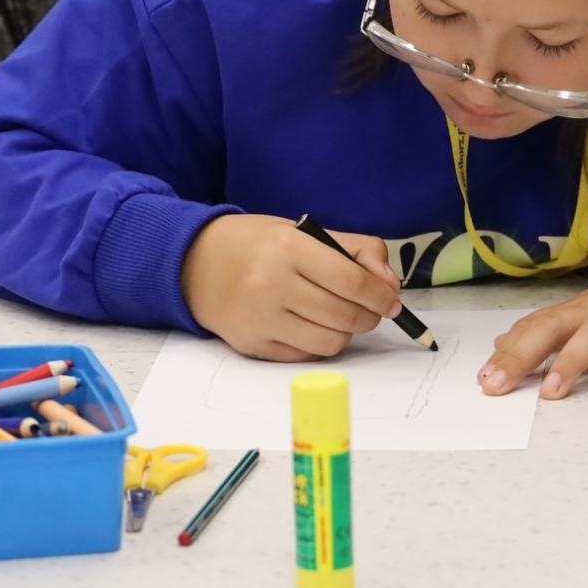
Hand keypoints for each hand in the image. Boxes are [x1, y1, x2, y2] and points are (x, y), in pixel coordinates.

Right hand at [181, 214, 402, 361]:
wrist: (195, 264)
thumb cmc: (259, 245)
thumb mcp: (305, 231)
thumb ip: (356, 250)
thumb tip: (390, 286)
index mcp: (288, 247)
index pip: (352, 281)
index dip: (381, 296)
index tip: (391, 301)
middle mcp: (271, 284)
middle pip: (345, 316)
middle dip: (369, 316)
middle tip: (369, 310)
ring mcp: (260, 318)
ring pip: (330, 343)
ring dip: (346, 332)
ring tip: (338, 316)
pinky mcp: (253, 345)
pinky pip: (306, 356)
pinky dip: (319, 344)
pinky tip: (311, 326)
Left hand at [478, 236, 587, 399]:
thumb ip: (553, 329)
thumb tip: (505, 343)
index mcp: (582, 310)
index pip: (536, 327)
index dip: (507, 351)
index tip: (481, 379)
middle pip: (554, 328)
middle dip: (522, 356)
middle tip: (495, 386)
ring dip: (572, 362)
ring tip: (551, 393)